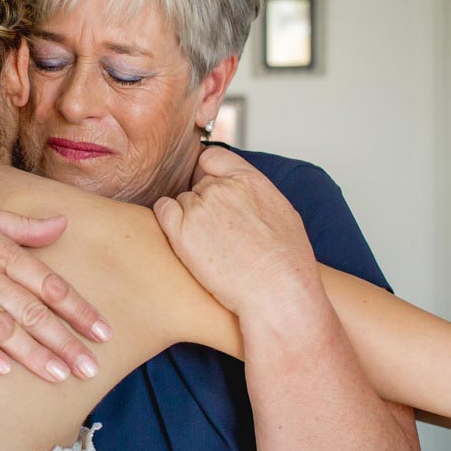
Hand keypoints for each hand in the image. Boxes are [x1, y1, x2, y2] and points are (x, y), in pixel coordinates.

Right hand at [0, 178, 110, 381]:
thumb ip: (27, 227)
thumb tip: (63, 224)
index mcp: (2, 252)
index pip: (51, 286)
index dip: (79, 311)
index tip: (104, 332)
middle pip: (34, 313)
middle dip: (66, 342)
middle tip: (91, 368)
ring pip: (3, 328)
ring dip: (32, 353)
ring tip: (58, 375)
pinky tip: (3, 370)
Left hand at [152, 146, 321, 315]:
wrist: (277, 291)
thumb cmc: (286, 261)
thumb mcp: (281, 212)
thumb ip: (254, 193)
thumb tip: (241, 191)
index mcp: (248, 179)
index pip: (213, 158)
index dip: (210, 174)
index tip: (215, 193)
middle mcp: (221, 188)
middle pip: (198, 184)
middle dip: (205, 204)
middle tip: (219, 233)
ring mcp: (199, 208)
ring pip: (183, 202)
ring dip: (190, 219)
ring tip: (211, 247)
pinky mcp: (181, 231)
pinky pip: (163, 211)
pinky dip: (168, 221)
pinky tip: (183, 240)